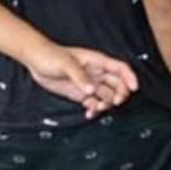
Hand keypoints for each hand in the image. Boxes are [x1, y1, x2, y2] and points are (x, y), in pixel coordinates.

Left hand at [24, 44, 138, 118]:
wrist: (35, 61)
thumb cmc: (51, 56)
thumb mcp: (66, 64)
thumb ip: (80, 77)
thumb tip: (92, 90)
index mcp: (97, 62)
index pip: (120, 68)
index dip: (130, 77)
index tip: (134, 88)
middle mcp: (97, 73)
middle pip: (117, 85)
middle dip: (119, 94)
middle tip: (114, 103)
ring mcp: (89, 84)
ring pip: (106, 96)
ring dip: (106, 104)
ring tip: (97, 108)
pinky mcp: (80, 93)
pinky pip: (93, 103)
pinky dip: (94, 109)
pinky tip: (89, 114)